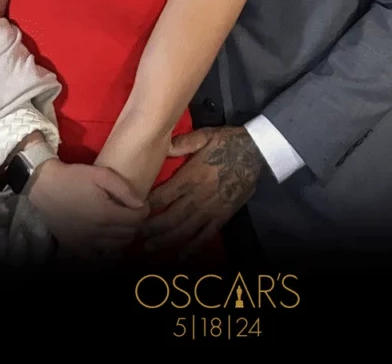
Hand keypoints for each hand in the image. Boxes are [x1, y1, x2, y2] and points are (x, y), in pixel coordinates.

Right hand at [28, 158, 149, 258]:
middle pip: (129, 235)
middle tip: (133, 212)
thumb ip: (124, 189)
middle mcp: (98, 233)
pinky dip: (109, 252)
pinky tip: (110, 242)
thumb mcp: (101, 175)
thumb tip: (141, 204)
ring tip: (123, 223)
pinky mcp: (76, 248)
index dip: (144, 211)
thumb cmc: (74, 177)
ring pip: (117, 247)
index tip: (143, 204)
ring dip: (125, 236)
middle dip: (136, 223)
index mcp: (105, 214)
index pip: (136, 220)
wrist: (44, 187)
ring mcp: (86, 243)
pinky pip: (99, 257)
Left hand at [142, 126, 263, 257]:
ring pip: (184, 230)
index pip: (164, 195)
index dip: (148, 205)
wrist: (256, 153)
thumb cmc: (228, 143)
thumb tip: (163, 147)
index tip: (135, 211)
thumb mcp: (205, 136)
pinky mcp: (222, 217)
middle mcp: (198, 197)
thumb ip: (184, 142)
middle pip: (170, 217)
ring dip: (166, 240)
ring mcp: (211, 209)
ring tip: (150, 247)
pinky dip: (192, 247)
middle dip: (151, 228)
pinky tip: (180, 255)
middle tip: (135, 235)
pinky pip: (205, 235)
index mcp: (191, 176)